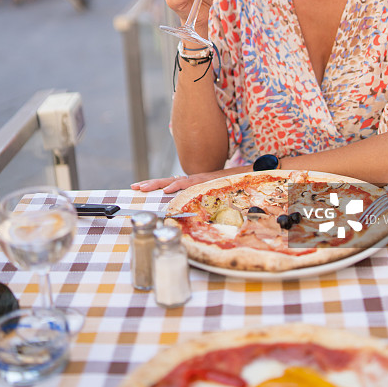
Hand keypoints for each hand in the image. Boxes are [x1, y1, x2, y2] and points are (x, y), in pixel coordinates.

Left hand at [131, 166, 252, 193]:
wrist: (254, 174)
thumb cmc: (236, 186)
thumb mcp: (217, 196)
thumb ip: (206, 201)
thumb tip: (199, 213)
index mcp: (195, 184)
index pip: (172, 184)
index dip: (157, 185)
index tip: (140, 188)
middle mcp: (195, 180)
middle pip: (169, 181)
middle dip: (151, 184)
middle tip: (134, 187)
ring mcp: (201, 179)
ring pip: (175, 181)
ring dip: (158, 184)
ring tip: (143, 187)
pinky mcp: (208, 180)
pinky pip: (191, 183)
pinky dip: (178, 185)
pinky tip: (168, 189)